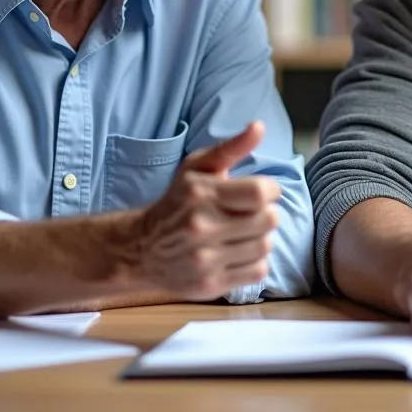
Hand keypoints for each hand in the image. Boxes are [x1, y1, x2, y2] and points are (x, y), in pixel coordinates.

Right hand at [132, 121, 280, 300]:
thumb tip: (259, 126)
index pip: (260, 193)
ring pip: (266, 246)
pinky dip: (256, 260)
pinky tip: (240, 251)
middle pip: (269, 220)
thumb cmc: (177, 202)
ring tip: (245, 231)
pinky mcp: (211, 284)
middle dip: (267, 213)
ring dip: (262, 237)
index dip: (270, 190)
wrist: (142, 249)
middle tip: (252, 212)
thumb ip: (231, 147)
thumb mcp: (197, 168)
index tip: (261, 191)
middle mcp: (203, 227)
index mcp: (202, 194)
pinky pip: (258, 271)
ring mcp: (206, 259)